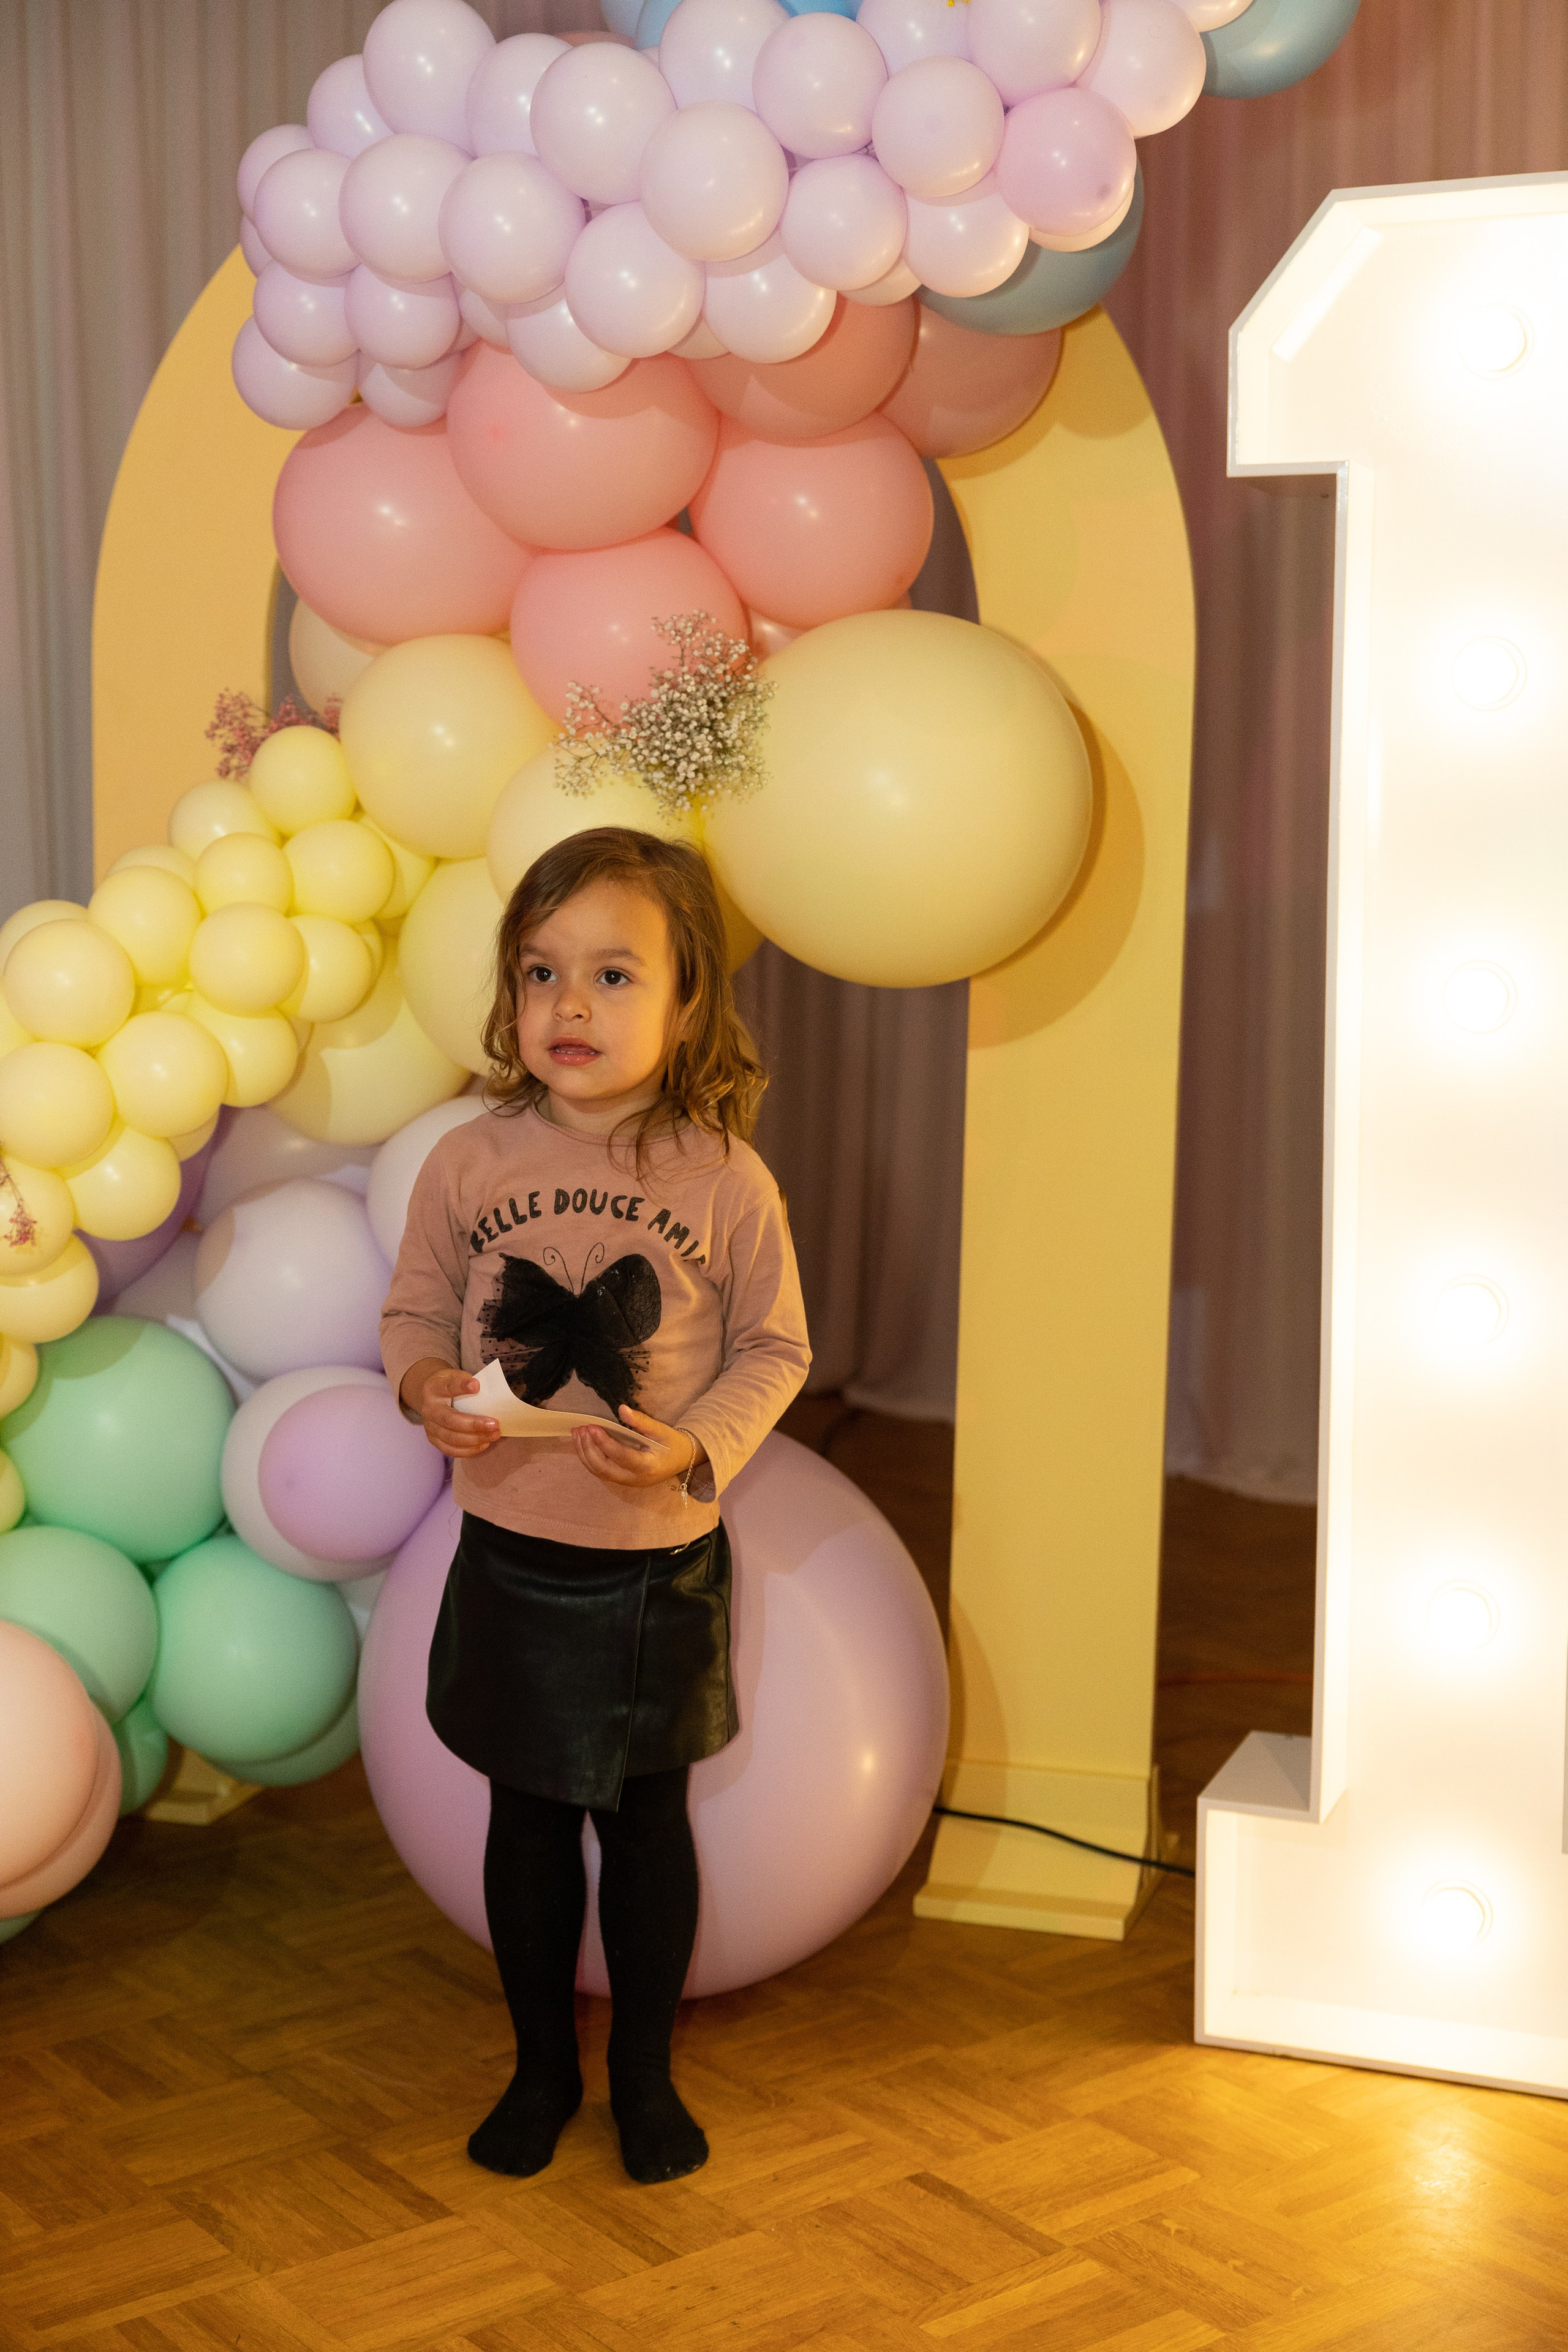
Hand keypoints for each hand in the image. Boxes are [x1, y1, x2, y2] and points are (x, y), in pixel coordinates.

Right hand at [403, 1360, 498, 1458]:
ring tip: (494, 1435)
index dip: (461, 1386)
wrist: (432, 1397)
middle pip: (449, 1420)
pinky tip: (484, 1444)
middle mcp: (428, 1409)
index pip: (447, 1387)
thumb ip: (469, 1382)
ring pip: (451, 1438)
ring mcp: (430, 1427)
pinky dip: (469, 1450)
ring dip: (475, 1439)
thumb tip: (489, 1393)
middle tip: (494, 1424)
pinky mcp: (434, 1440)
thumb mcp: (456, 1376)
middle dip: (474, 1424)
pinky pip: (451, 1450)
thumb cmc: (449, 1385)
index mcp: (433, 1389)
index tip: (477, 1386)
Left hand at [574, 1406, 705, 1491]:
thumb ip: (641, 1421)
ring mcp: (627, 1482)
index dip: (605, 1443)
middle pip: (604, 1469)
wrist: (682, 1459)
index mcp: (647, 1466)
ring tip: (577, 1434)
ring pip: (599, 1472)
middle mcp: (635, 1479)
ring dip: (585, 1453)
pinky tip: (583, 1444)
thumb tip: (621, 1409)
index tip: (592, 1427)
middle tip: (581, 1429)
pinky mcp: (622, 1479)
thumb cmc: (672, 1444)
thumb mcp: (661, 1430)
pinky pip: (601, 1471)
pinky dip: (589, 1458)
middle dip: (589, 1449)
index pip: (621, 1457)